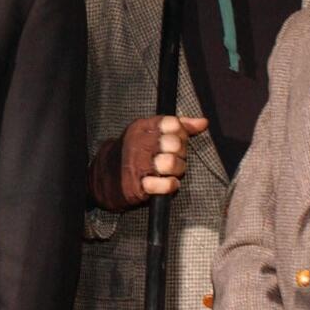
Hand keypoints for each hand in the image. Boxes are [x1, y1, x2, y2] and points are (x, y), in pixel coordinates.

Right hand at [88, 115, 208, 210]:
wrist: (105, 177)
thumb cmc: (134, 153)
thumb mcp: (151, 133)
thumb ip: (179, 126)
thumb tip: (203, 122)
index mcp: (143, 128)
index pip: (172, 123)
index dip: (181, 133)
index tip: (177, 140)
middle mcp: (139, 145)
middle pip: (174, 143)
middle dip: (180, 153)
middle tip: (175, 157)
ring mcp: (138, 165)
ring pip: (171, 163)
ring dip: (177, 169)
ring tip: (171, 171)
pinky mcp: (138, 187)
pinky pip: (165, 185)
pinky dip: (171, 185)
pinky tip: (168, 183)